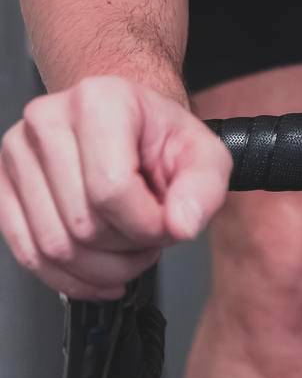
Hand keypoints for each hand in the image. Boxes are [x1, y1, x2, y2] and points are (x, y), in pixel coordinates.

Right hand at [0, 76, 233, 300]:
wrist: (126, 126)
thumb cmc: (159, 138)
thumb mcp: (204, 155)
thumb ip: (205, 188)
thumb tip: (182, 224)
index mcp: (99, 99)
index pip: (111, 189)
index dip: (146, 225)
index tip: (166, 224)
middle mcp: (48, 118)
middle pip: (82, 224)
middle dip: (126, 250)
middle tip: (149, 237)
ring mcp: (17, 151)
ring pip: (53, 247)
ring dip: (99, 268)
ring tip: (126, 248)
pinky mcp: (1, 184)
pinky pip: (27, 254)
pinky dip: (67, 277)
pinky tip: (97, 271)